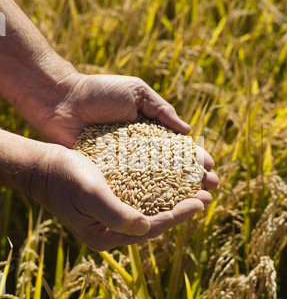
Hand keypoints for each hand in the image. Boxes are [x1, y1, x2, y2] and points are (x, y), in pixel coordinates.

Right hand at [33, 144, 215, 251]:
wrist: (43, 166)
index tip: (201, 202)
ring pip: (151, 209)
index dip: (178, 216)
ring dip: (173, 199)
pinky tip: (171, 180)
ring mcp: (111, 215)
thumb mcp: (90, 195)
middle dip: (181, 209)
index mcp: (106, 235)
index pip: (151, 228)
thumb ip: (117, 215)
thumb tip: (147, 228)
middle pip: (155, 221)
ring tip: (195, 188)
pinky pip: (141, 198)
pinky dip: (159, 190)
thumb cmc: (65, 178)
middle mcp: (111, 229)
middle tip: (206, 196)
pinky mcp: (112, 200)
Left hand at [39, 73, 217, 190]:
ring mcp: (124, 164)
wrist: (62, 100)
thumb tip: (188, 131)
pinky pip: (128, 187)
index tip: (211, 169)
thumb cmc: (100, 91)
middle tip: (210, 189)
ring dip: (174, 192)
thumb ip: (162, 110)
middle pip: (171, 168)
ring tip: (194, 202)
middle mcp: (140, 150)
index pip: (178, 148)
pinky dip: (144, 197)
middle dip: (191, 179)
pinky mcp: (107, 173)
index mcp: (149, 130)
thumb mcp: (136, 93)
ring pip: (153, 182)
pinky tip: (161, 207)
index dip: (195, 158)